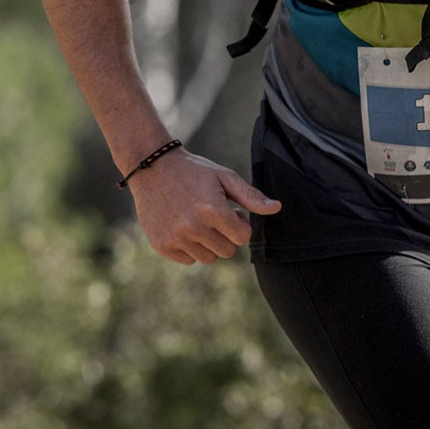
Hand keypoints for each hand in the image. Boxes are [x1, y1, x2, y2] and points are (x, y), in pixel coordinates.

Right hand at [127, 150, 280, 265]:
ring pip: (208, 259)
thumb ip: (251, 196)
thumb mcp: (224, 177)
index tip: (229, 211)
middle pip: (227, 251)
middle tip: (212, 215)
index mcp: (213, 211)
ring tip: (197, 220)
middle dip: (225, 235)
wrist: (152, 168)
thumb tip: (277, 208)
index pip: (243, 237)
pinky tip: (181, 226)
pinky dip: (188, 248)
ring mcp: (176, 238)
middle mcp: (194, 227)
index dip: (239, 224)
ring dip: (207, 243)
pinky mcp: (162, 245)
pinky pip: (188, 260)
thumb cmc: (194, 171)